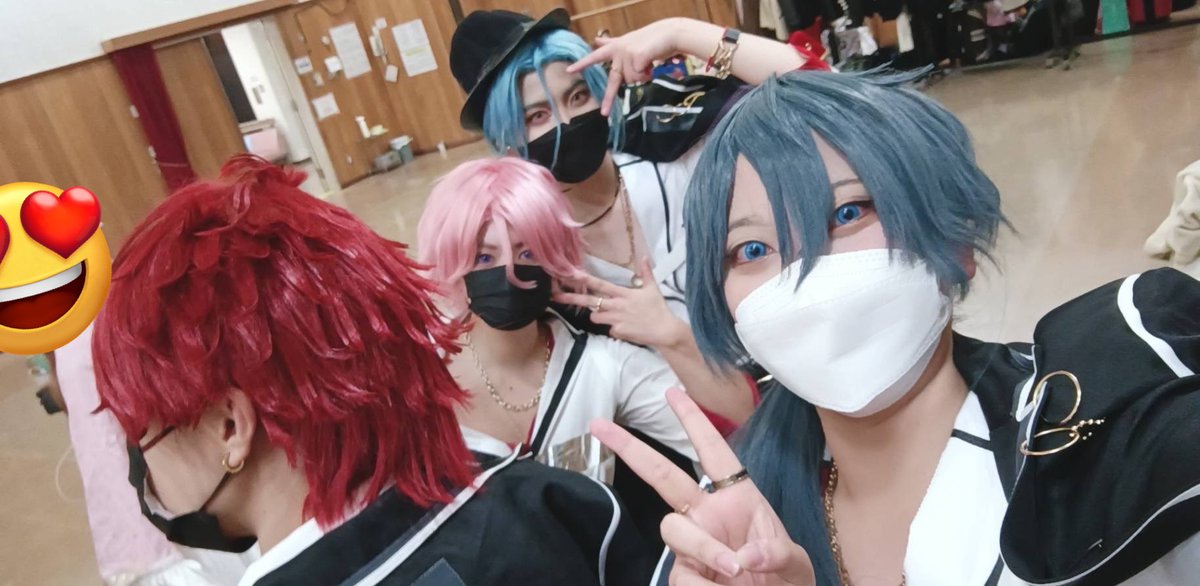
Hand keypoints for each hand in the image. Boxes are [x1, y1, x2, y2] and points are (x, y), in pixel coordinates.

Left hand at [555, 260, 683, 348]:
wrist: (664, 330)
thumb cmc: (658, 308)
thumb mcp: (653, 288)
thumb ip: (646, 273)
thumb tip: (644, 257)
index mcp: (623, 294)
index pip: (600, 285)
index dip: (585, 279)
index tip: (571, 275)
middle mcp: (616, 306)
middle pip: (589, 302)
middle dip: (571, 298)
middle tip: (556, 296)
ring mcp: (615, 320)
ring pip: (595, 317)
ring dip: (598, 315)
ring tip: (612, 315)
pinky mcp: (617, 332)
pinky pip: (609, 329)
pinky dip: (614, 328)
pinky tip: (626, 327)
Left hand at [568, 18, 687, 115]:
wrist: (670, 33)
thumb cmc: (650, 39)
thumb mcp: (628, 41)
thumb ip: (611, 43)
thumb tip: (595, 40)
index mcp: (615, 48)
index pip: (595, 57)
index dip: (583, 64)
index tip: (569, 70)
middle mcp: (619, 51)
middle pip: (614, 81)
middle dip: (608, 99)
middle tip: (604, 113)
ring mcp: (628, 55)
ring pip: (633, 80)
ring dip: (643, 75)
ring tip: (648, 63)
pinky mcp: (638, 58)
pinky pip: (641, 77)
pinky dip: (649, 73)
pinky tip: (653, 62)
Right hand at [591, 389, 813, 584]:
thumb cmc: (785, 577)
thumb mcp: (795, 562)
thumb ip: (776, 553)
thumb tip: (743, 556)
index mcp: (736, 497)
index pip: (713, 451)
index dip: (694, 421)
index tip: (672, 392)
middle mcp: (707, 514)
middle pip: (662, 476)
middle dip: (631, 448)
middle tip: (600, 425)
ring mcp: (692, 544)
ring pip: (673, 529)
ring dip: (703, 547)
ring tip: (735, 570)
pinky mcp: (684, 574)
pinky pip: (680, 575)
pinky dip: (702, 585)